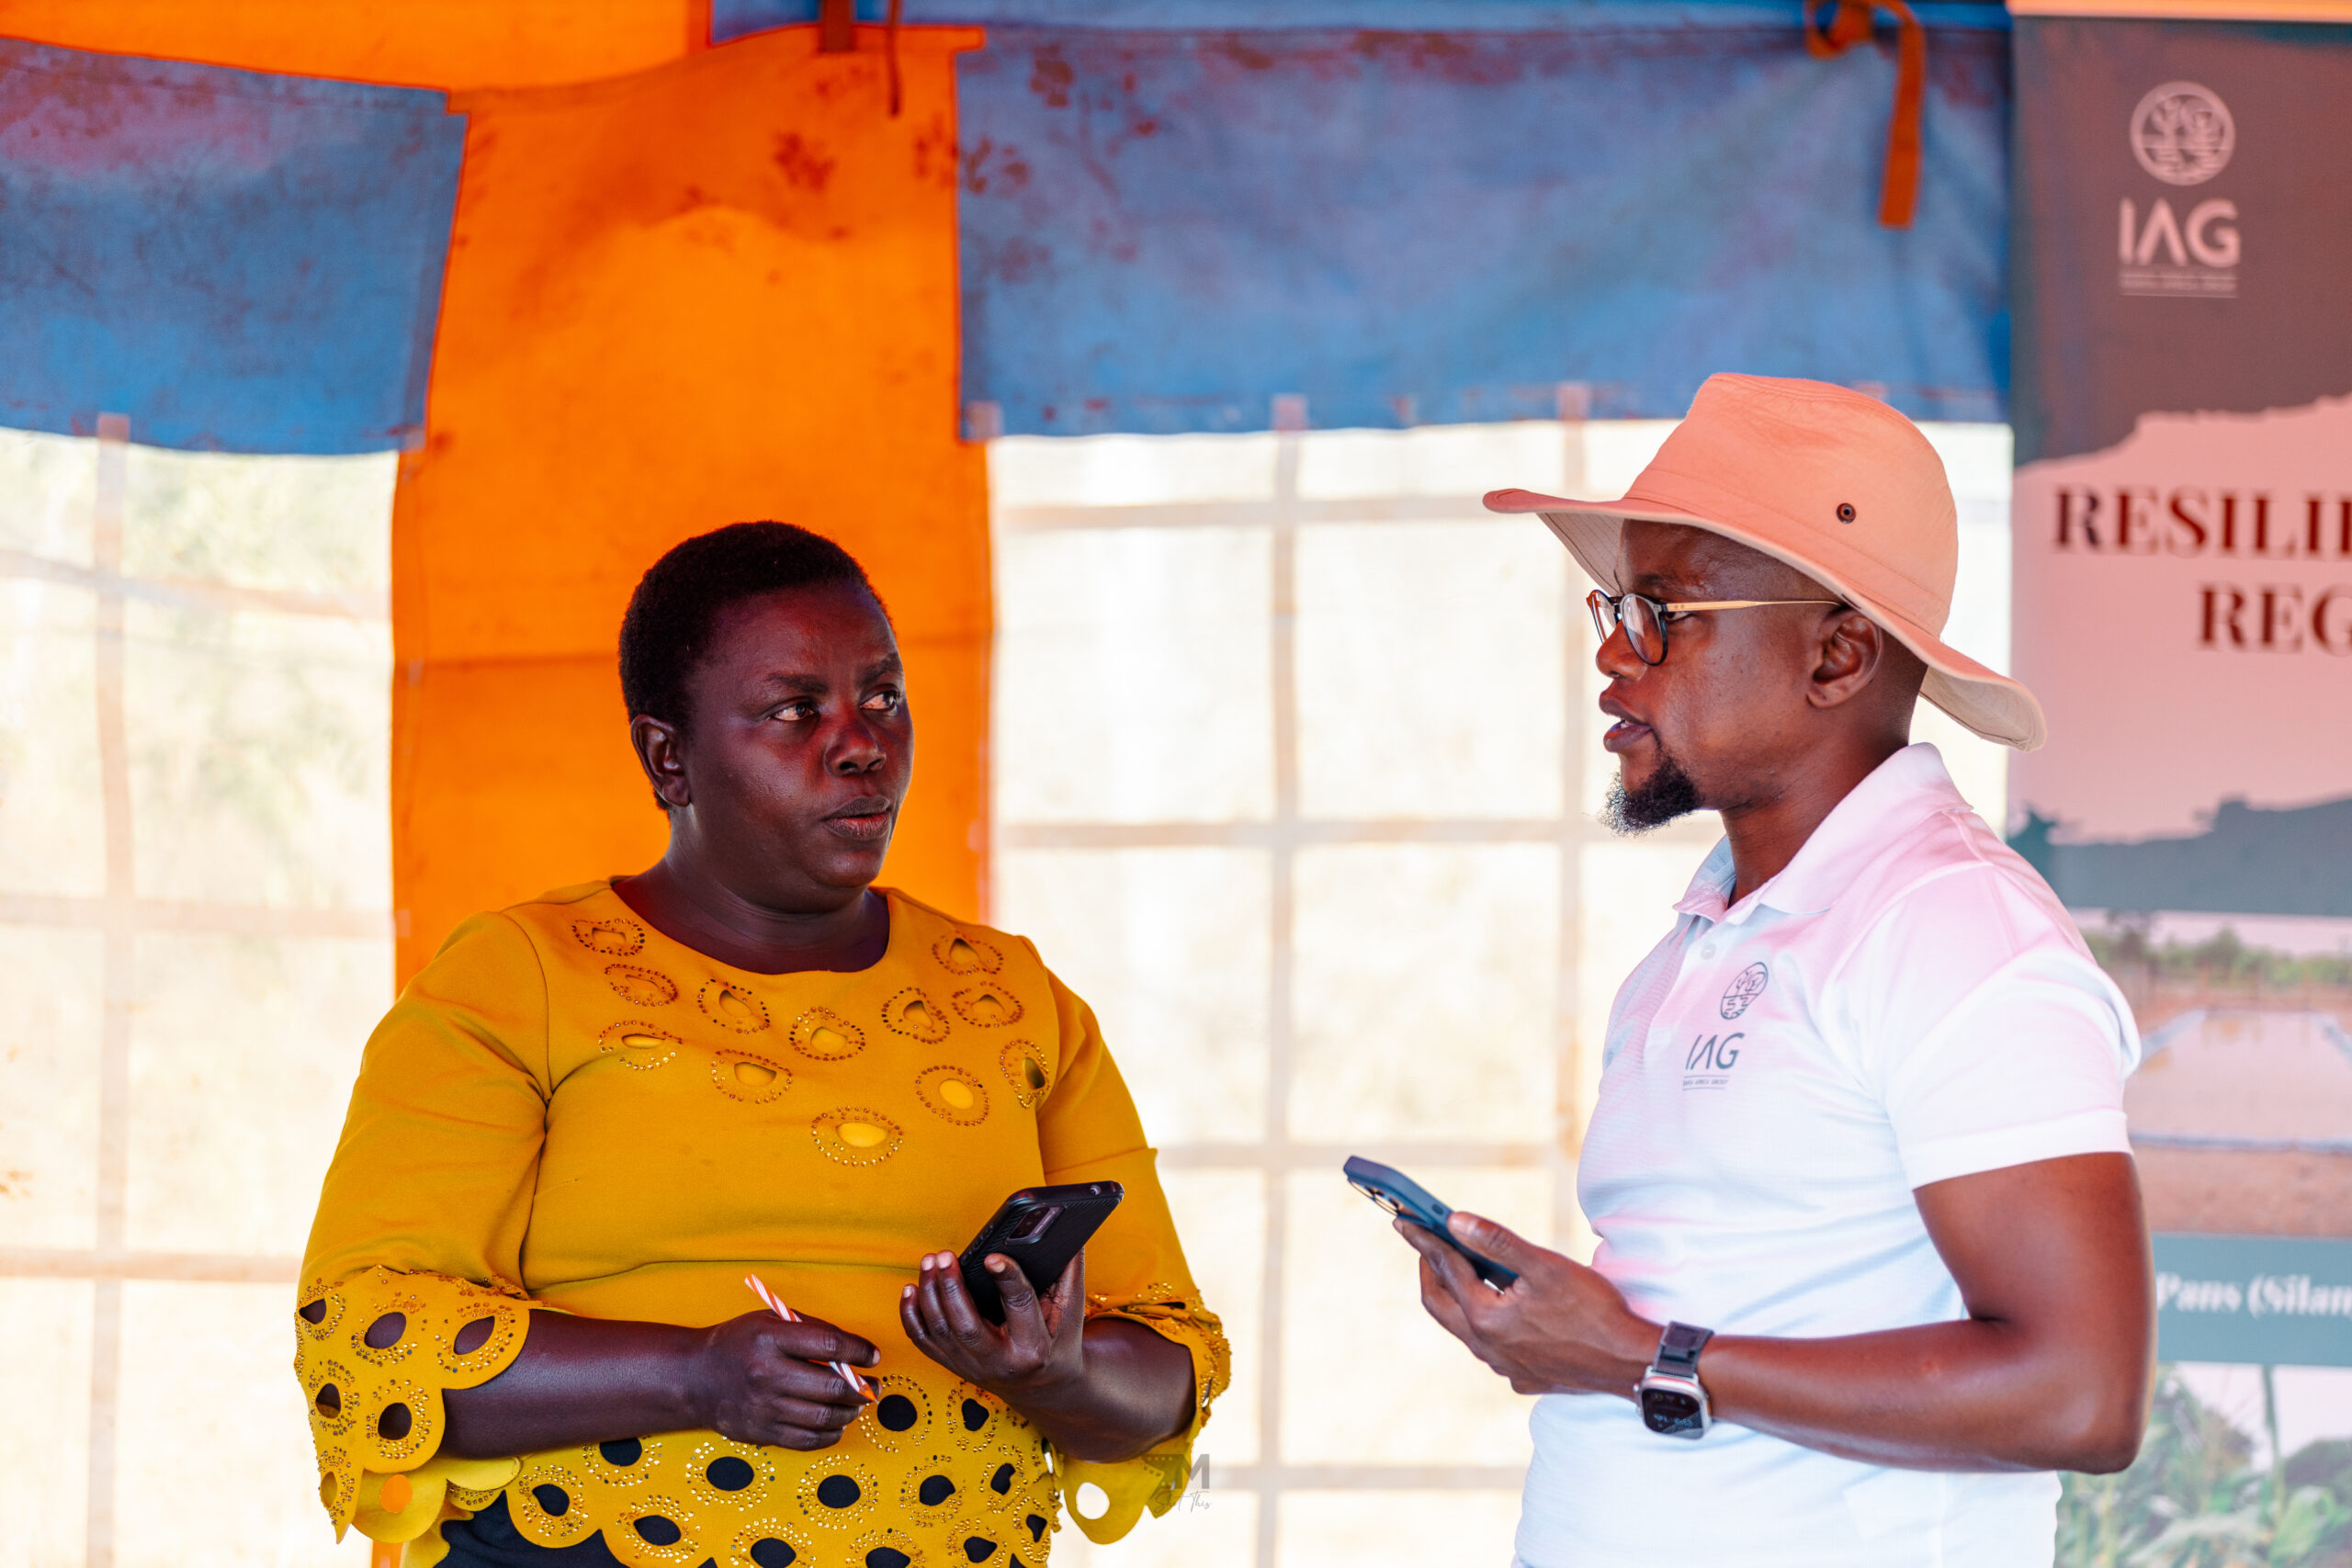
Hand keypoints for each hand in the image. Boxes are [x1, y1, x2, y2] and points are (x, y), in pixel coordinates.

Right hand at [688, 1310, 879, 1449]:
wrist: (694, 1378)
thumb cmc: (738, 1344)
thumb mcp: (769, 1321)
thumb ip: (809, 1329)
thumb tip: (853, 1349)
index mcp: (770, 1338)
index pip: (829, 1344)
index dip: (859, 1351)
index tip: (872, 1356)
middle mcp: (767, 1374)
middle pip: (832, 1386)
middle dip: (863, 1387)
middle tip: (874, 1385)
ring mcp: (765, 1407)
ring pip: (825, 1416)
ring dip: (851, 1411)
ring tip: (858, 1404)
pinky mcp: (763, 1432)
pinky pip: (808, 1440)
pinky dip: (831, 1434)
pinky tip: (837, 1423)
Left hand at [901, 1248, 1085, 1403]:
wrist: (1043, 1388)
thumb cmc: (1057, 1344)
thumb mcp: (1071, 1313)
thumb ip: (1070, 1273)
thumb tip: (1069, 1237)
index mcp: (1034, 1346)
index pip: (1018, 1307)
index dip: (1006, 1278)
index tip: (993, 1256)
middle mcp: (1000, 1361)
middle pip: (966, 1325)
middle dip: (950, 1287)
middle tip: (944, 1255)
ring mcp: (972, 1367)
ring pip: (940, 1331)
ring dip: (929, 1293)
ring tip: (930, 1262)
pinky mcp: (954, 1366)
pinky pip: (924, 1342)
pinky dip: (911, 1315)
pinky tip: (910, 1289)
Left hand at [1398, 1213, 1657, 1397]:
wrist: (1630, 1363)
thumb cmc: (1593, 1310)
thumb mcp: (1545, 1265)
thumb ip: (1496, 1241)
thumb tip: (1454, 1221)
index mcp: (1486, 1318)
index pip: (1446, 1269)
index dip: (1425, 1240)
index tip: (1405, 1220)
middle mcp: (1487, 1348)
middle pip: (1440, 1305)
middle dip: (1430, 1270)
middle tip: (1427, 1243)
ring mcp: (1504, 1367)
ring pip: (1465, 1327)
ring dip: (1458, 1296)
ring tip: (1463, 1267)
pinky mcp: (1523, 1377)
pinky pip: (1491, 1346)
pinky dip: (1485, 1320)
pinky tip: (1502, 1306)